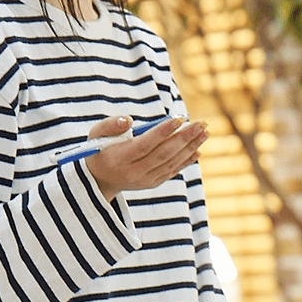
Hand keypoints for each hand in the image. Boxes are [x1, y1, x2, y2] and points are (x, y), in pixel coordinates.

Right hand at [84, 116, 208, 196]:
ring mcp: (144, 180)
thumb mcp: (96, 133)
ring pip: (171, 163)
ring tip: (205, 132)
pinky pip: (172, 171)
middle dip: (184, 138)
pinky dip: (186, 160)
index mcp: (119, 159)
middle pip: (163, 154)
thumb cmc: (100, 148)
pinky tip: (198, 149)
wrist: (99, 178)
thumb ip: (111, 124)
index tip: (179, 119)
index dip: (163, 132)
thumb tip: (129, 120)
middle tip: (201, 123)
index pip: (145, 145)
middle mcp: (133, 172)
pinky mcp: (152, 183)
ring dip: (190, 147)